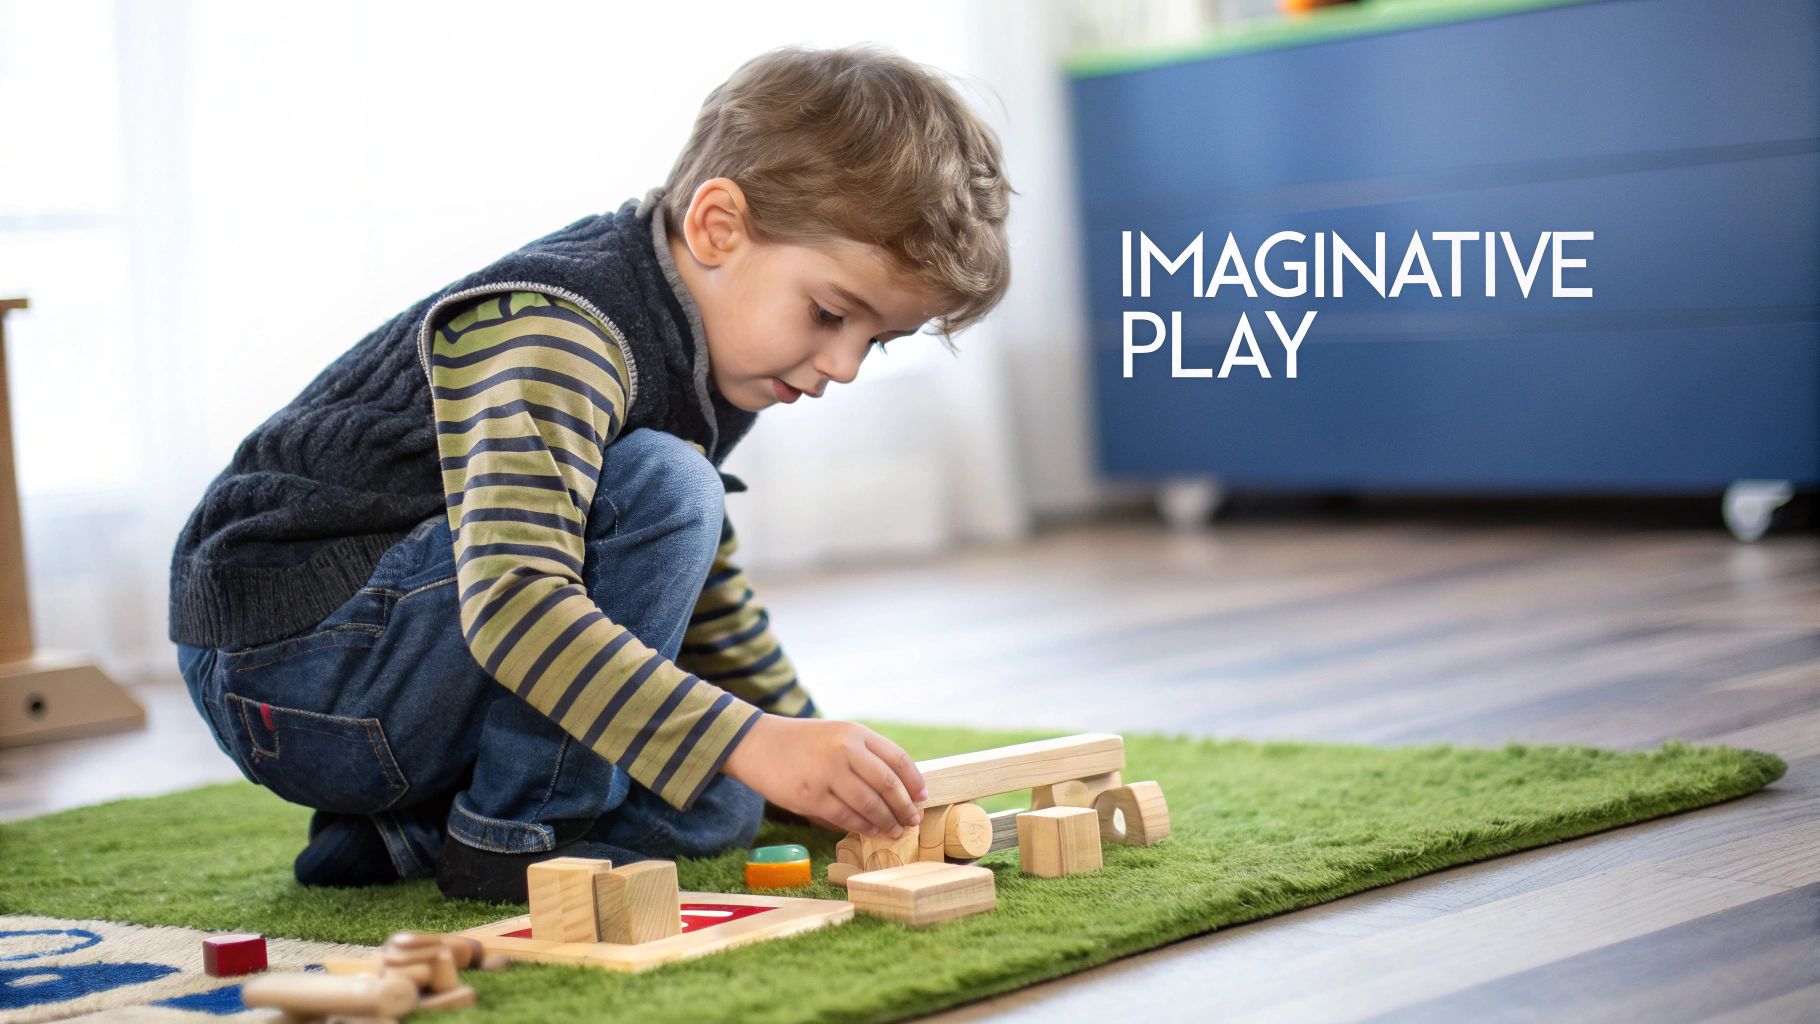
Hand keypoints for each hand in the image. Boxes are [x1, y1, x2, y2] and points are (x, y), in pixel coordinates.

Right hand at [723, 715, 927, 838]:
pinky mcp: (810, 796)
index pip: (897, 758)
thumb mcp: (837, 736)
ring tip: (893, 830)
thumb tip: (899, 788)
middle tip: (911, 821)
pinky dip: (861, 826)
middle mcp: (844, 750)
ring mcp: (827, 773)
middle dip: (903, 807)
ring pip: (868, 804)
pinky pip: (845, 817)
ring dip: (885, 821)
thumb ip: (865, 755)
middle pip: (887, 784)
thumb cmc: (802, 743)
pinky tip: (869, 830)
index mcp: (854, 732)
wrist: (757, 743)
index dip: (914, 781)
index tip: (922, 797)